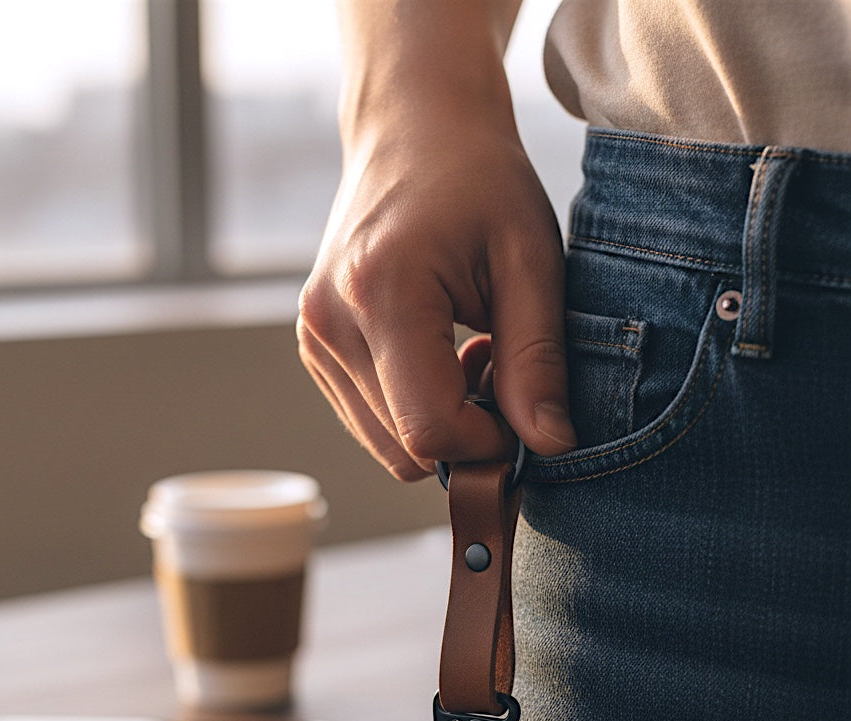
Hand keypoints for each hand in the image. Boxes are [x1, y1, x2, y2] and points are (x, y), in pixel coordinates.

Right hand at [297, 50, 574, 480]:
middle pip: (405, 448)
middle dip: (468, 435)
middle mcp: (330, 322)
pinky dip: (415, 409)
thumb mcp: (531, 262)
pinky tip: (440, 357)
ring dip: (441, 425)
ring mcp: (314, 337)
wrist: (415, 128)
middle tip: (505, 373)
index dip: (488, 443)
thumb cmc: (481, 182)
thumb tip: (549, 444)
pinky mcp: (314, 347)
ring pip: (388, 446)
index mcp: (381, 293)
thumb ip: (538, 360)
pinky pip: (371, 422)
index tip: (526, 413)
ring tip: (473, 357)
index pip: (429, 428)